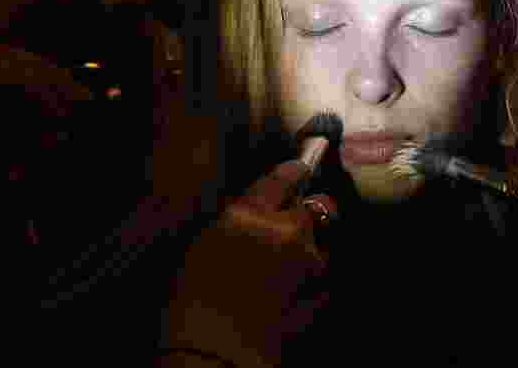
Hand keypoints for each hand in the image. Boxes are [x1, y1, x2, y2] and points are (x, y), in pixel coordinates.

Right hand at [162, 156, 337, 367]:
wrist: (210, 353)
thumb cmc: (192, 302)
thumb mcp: (203, 245)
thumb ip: (238, 220)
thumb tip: (256, 213)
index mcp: (248, 213)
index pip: (283, 177)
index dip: (295, 172)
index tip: (301, 169)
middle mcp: (286, 230)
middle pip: (317, 206)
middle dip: (311, 213)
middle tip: (294, 227)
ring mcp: (308, 262)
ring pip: (324, 242)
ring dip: (312, 250)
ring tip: (287, 272)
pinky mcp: (321, 293)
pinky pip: (325, 278)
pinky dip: (315, 282)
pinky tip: (293, 296)